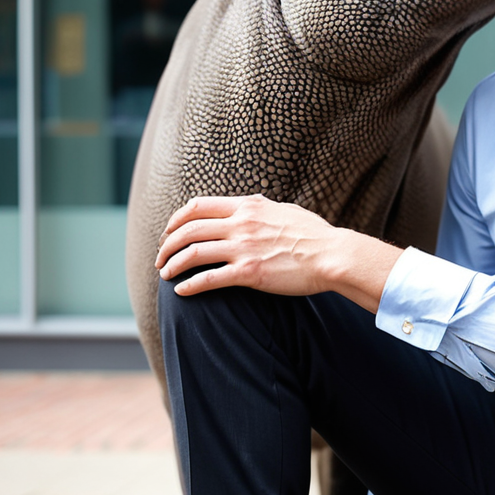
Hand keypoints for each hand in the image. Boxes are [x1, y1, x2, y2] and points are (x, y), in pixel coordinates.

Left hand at [156, 194, 403, 310]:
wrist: (333, 255)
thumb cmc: (315, 235)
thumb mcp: (285, 210)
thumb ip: (262, 207)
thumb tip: (253, 203)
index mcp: (247, 206)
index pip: (197, 206)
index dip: (176, 220)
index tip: (170, 232)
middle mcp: (241, 223)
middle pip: (188, 230)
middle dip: (167, 245)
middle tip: (161, 258)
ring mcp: (244, 248)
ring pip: (192, 253)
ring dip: (172, 265)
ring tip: (165, 275)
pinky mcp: (249, 273)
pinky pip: (209, 279)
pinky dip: (190, 285)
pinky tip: (181, 292)